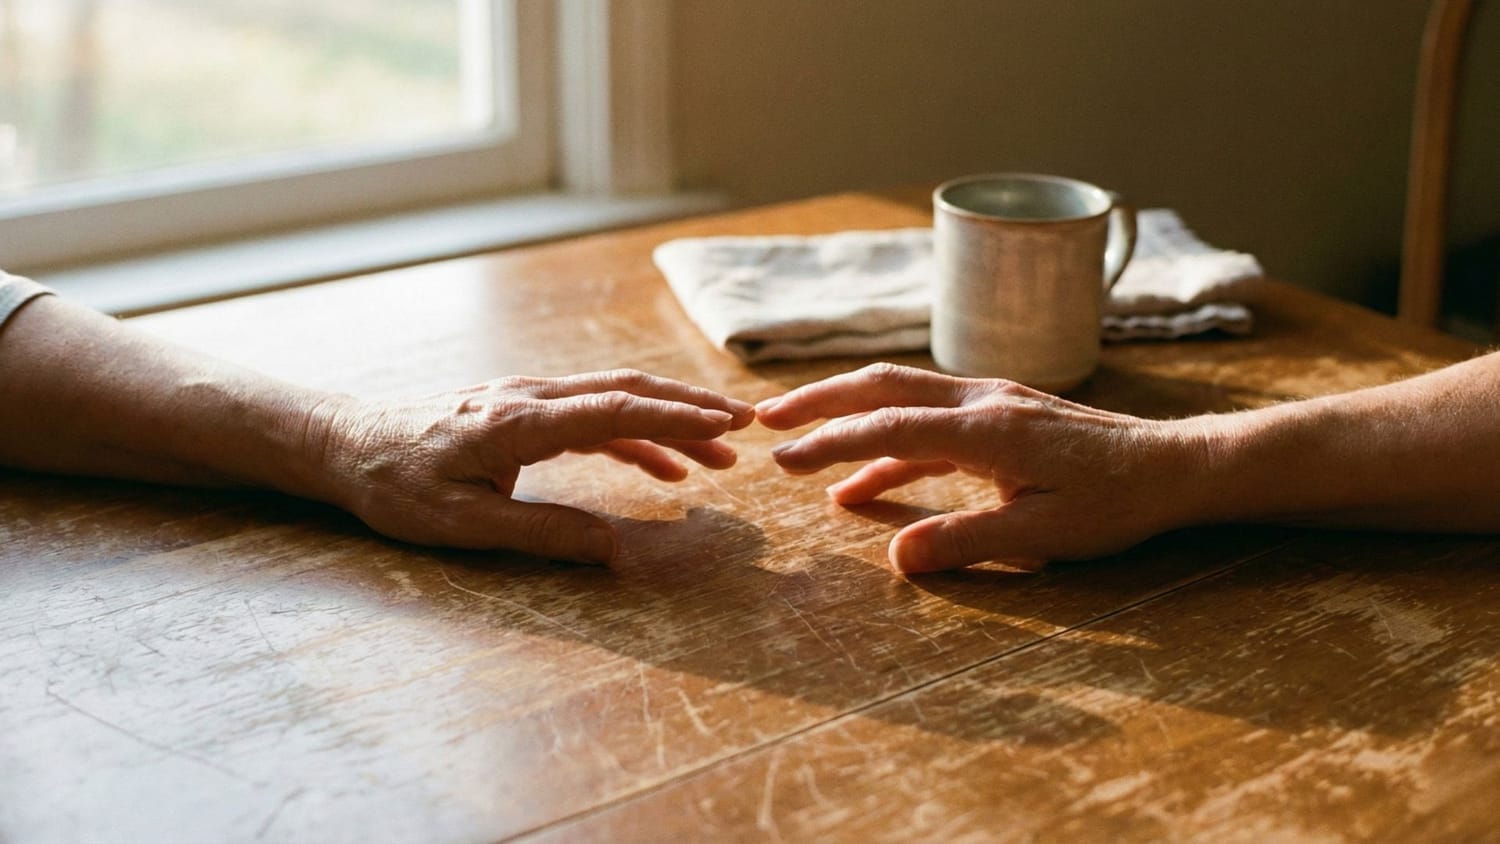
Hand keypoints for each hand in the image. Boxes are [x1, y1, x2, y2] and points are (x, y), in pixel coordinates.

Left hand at [312, 370, 753, 562]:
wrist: (344, 443)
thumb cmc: (394, 485)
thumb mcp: (462, 523)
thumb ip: (541, 533)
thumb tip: (613, 550)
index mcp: (518, 422)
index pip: (613, 411)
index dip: (675, 418)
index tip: (726, 426)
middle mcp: (530, 398)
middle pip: (626, 390)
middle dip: (690, 406)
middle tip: (746, 426)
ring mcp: (527, 399)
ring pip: (614, 399)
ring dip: (669, 422)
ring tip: (720, 455)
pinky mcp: (521, 411)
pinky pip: (591, 416)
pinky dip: (634, 435)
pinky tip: (664, 467)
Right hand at [757, 363, 1202, 572]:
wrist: (1174, 466)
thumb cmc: (1114, 504)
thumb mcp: (1043, 537)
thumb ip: (965, 543)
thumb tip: (896, 557)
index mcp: (987, 428)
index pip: (889, 425)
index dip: (830, 440)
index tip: (782, 456)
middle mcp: (982, 401)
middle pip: (882, 386)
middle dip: (819, 402)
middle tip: (766, 422)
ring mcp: (992, 400)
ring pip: (902, 395)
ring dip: (848, 417)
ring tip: (800, 451)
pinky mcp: (1002, 413)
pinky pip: (929, 419)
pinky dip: (889, 441)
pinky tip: (867, 479)